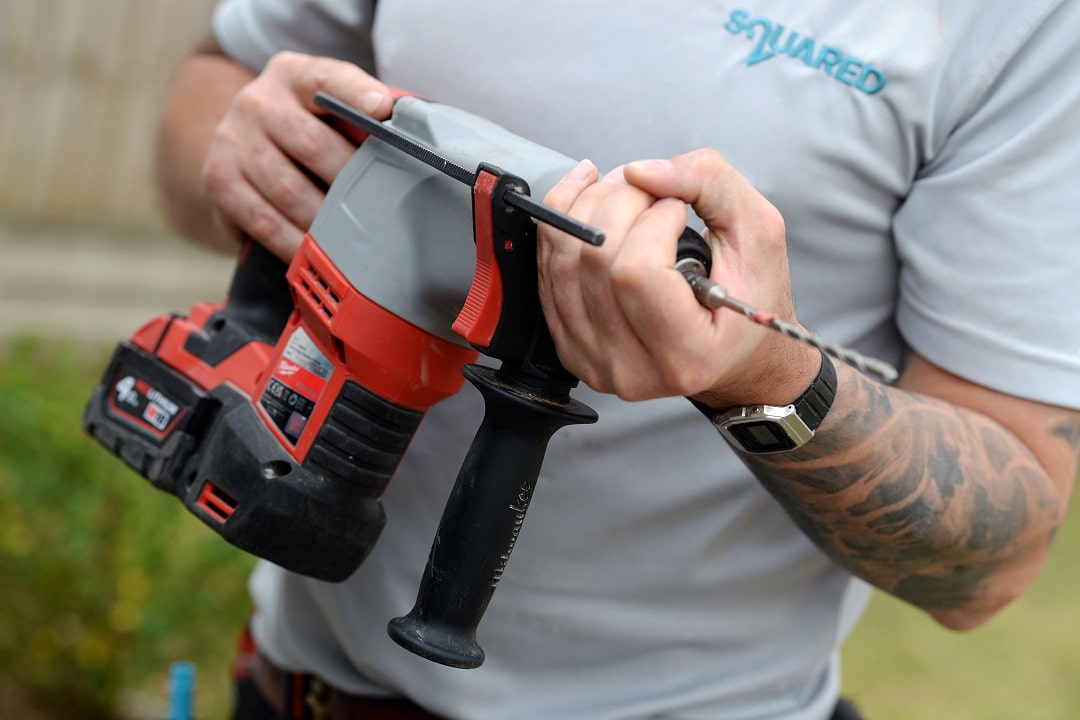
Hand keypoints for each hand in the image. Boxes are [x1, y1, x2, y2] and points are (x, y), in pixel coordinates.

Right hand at [201, 51, 393, 260]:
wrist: (236, 149)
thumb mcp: (328, 113)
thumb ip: (363, 121)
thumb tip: (414, 139)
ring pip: (290, 190)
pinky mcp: (219, 180)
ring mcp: (234, 140)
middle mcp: (258, 101)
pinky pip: (265, 221)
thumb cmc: (303, 133)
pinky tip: (316, 254)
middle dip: (352, 183)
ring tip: (354, 240)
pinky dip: (296, 243)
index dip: (357, 93)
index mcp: (294, 75)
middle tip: (383, 211)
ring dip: (326, 222)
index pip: (329, 78)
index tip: (383, 109)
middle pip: (313, 144)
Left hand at [537, 149, 818, 407]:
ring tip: (622, 189)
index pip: (637, 272)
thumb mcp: (758, 232)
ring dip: (587, 206)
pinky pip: (547, 274)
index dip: (653, 220)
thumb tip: (638, 171)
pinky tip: (587, 201)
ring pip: (563, 262)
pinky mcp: (572, 347)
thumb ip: (709, 184)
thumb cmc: (752, 297)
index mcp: (687, 354)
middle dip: (619, 201)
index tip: (677, 209)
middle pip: (595, 261)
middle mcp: (633, 368)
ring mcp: (595, 361)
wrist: (736, 352)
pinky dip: (562, 225)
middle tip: (649, 189)